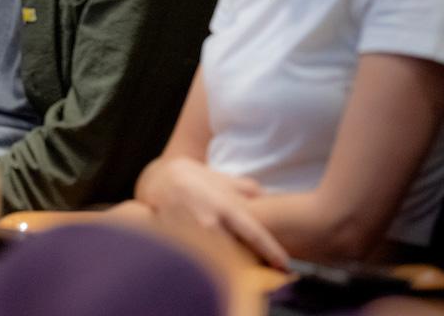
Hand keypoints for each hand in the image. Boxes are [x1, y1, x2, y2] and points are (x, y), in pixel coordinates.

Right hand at [138, 157, 288, 268]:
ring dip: (230, 262)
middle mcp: (210, 224)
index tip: (284, 265)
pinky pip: (202, 258)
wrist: (159, 180)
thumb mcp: (222, 178)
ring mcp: (193, 236)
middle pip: (238, 254)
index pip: (254, 234)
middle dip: (249, 262)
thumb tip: (267, 195)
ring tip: (234, 262)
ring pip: (219, 259)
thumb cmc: (194, 178)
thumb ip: (246, 188)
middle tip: (260, 265)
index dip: (271, 251)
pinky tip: (212, 257)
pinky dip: (211, 260)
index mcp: (225, 207)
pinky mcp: (180, 244)